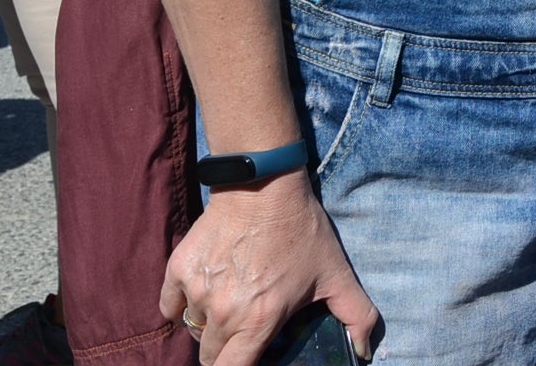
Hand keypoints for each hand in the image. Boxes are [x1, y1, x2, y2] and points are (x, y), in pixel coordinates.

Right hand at [162, 173, 378, 365]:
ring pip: (193, 329)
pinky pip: (170, 306)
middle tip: (243, 331)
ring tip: (229, 304)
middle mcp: (223, 313)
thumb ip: (357, 316)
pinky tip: (203, 292)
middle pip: (210, 357)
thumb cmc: (301, 230)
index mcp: (258, 322)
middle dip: (226, 351)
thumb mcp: (336, 273)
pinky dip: (182, 305)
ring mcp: (197, 291)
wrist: (264, 186)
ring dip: (208, 325)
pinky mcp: (178, 270)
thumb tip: (365, 351)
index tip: (251, 358)